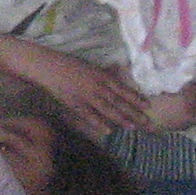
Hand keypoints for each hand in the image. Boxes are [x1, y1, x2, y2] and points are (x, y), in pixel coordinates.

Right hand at [21, 52, 153, 135]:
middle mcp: (97, 86)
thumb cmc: (68, 63)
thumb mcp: (90, 65)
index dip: (136, 98)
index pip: (123, 89)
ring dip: (121, 119)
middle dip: (134, 113)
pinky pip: (89, 115)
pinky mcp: (74, 103)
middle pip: (119, 101)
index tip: (147, 106)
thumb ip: (105, 71)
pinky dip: (99, 123)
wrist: (47, 66)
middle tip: (148, 123)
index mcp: (101, 75)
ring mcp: (86, 95)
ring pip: (107, 109)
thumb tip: (119, 72)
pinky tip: (108, 131)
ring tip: (133, 128)